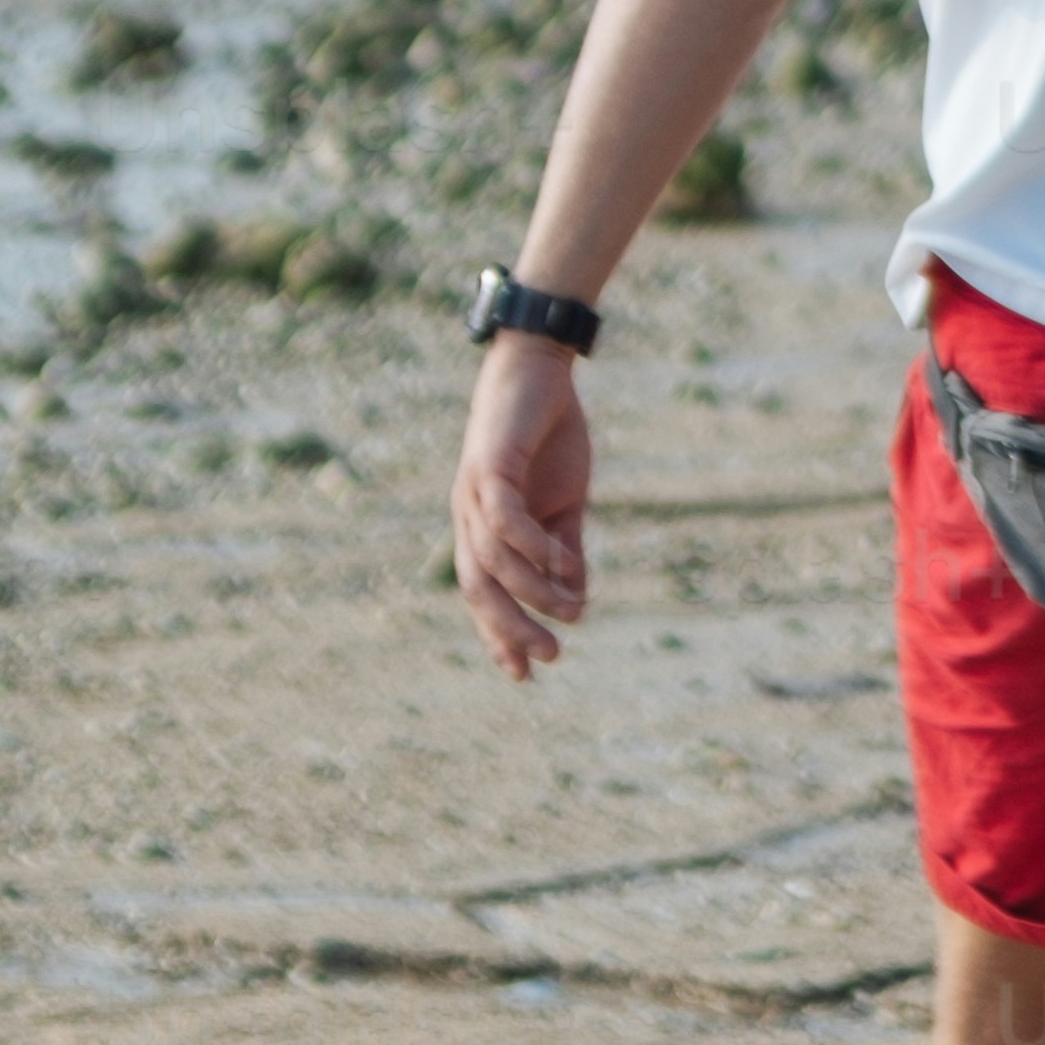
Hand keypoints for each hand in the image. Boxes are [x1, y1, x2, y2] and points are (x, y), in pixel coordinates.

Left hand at [453, 338, 593, 677]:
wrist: (539, 370)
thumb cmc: (549, 435)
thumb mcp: (566, 502)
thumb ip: (566, 548)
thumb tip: (577, 597)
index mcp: (482, 529)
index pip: (484, 594)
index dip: (501, 634)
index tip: (527, 673)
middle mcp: (468, 518)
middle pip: (478, 589)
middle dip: (511, 628)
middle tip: (550, 657)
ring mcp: (474, 493)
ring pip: (492, 561)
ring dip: (531, 592)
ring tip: (570, 610)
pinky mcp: (490, 466)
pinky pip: (504, 519)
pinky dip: (530, 546)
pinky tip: (561, 562)